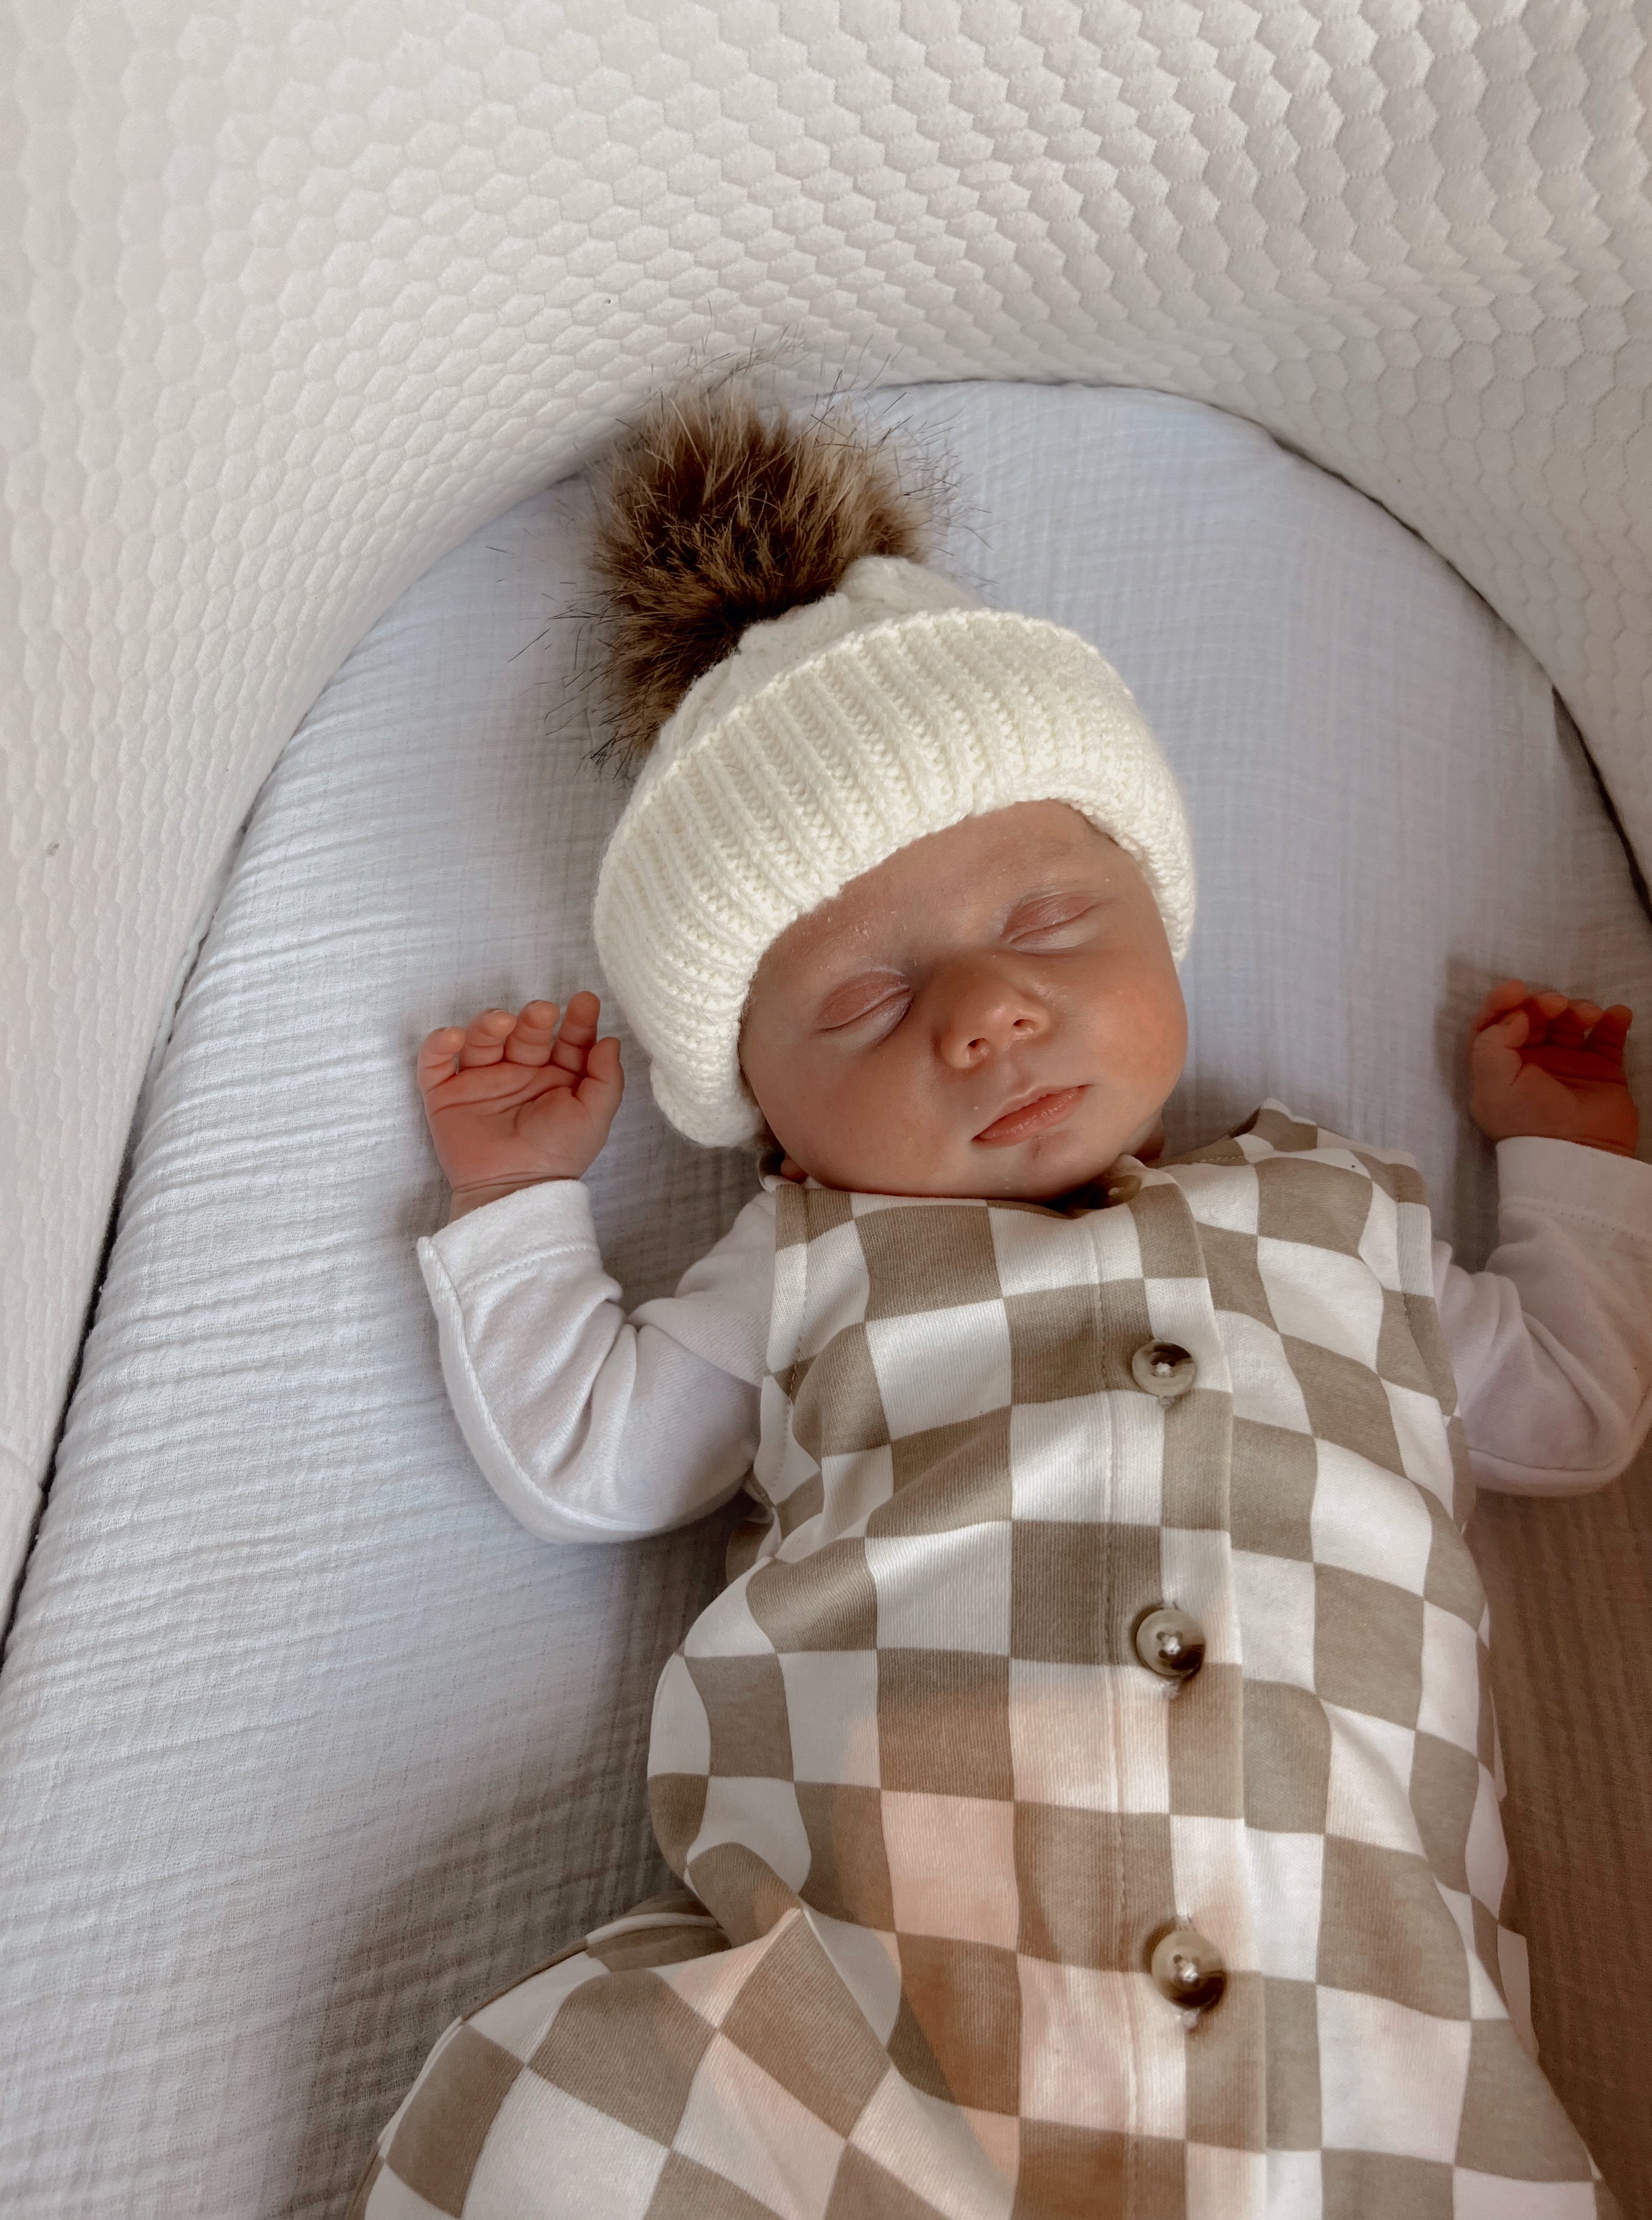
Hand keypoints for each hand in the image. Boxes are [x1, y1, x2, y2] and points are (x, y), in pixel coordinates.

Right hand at [416, 993, 624, 1210]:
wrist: (514, 1191)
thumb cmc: (558, 1156)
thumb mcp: (594, 1117)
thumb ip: (606, 1079)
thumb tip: (609, 1041)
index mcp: (556, 1078)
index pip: (567, 1040)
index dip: (577, 1021)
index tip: (585, 1002)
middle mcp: (519, 1073)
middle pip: (524, 1033)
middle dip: (533, 1019)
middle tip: (542, 1013)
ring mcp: (481, 1082)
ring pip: (482, 1039)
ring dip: (488, 1024)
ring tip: (502, 1022)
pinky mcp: (446, 1095)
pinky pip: (435, 1063)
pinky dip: (438, 1044)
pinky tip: (454, 1037)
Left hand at [1469, 979, 1637, 1156]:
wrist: (1578, 1156)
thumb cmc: (1529, 1123)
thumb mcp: (1493, 1087)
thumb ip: (1491, 1044)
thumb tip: (1514, 1016)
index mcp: (1500, 1068)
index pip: (1494, 1026)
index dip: (1501, 1003)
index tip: (1516, 989)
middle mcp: (1533, 1064)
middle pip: (1534, 1018)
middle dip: (1542, 1003)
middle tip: (1554, 1004)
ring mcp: (1570, 1066)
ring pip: (1570, 1022)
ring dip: (1577, 1009)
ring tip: (1586, 1015)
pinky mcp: (1603, 1071)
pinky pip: (1608, 1037)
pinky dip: (1613, 1020)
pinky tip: (1616, 1015)